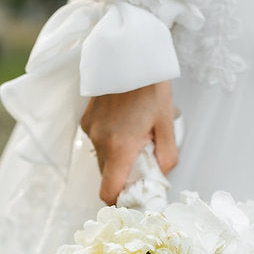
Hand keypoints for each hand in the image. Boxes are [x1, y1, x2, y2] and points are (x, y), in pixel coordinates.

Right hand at [80, 81, 177, 204]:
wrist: (128, 53)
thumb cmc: (150, 86)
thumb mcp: (167, 122)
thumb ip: (166, 155)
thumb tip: (161, 175)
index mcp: (120, 147)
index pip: (109, 192)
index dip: (120, 201)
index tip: (134, 197)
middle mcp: (100, 142)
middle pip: (107, 177)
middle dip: (124, 177)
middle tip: (144, 163)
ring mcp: (90, 130)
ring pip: (102, 160)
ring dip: (117, 159)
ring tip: (136, 139)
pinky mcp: (86, 119)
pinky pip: (97, 142)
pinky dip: (110, 143)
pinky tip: (124, 125)